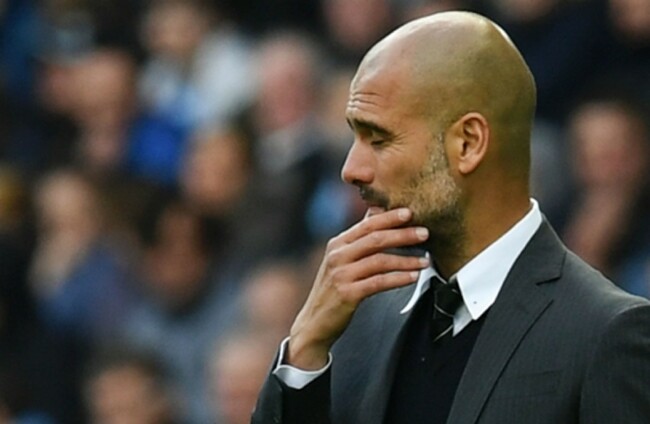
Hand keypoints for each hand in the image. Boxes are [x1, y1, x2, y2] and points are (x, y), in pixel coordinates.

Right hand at [287, 207, 429, 369]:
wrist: (314, 322)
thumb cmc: (333, 289)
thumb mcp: (341, 260)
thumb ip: (358, 239)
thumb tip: (376, 212)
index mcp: (337, 244)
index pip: (367, 225)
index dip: (389, 217)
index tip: (410, 212)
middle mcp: (337, 256)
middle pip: (375, 239)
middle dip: (403, 234)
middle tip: (425, 233)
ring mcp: (341, 275)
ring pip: (379, 261)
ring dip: (406, 259)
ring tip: (425, 260)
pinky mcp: (347, 294)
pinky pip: (379, 282)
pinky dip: (398, 278)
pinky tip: (413, 277)